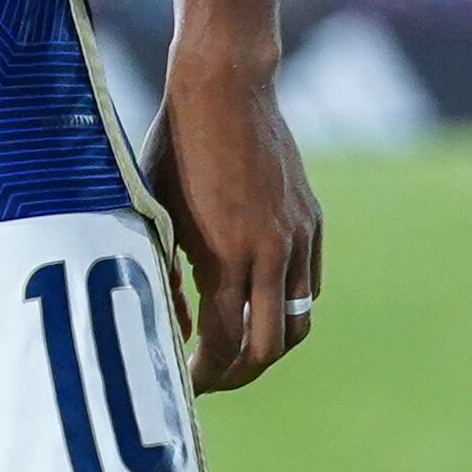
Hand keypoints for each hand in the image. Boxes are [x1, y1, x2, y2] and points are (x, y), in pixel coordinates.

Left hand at [143, 55, 321, 392]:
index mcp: (226, 256)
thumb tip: (183, 331)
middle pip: (269, 348)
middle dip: (237, 375)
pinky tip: (257, 301)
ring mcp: (298, 237)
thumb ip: (167, 279)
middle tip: (210, 379)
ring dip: (269, 345)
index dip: (202, 376)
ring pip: (300, 322)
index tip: (182, 384)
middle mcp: (271, 253)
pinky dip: (287, 305)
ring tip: (237, 348)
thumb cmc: (178, 148)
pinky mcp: (312, 220)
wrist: (227, 87)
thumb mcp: (159, 217)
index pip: (223, 345)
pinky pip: (310, 283)